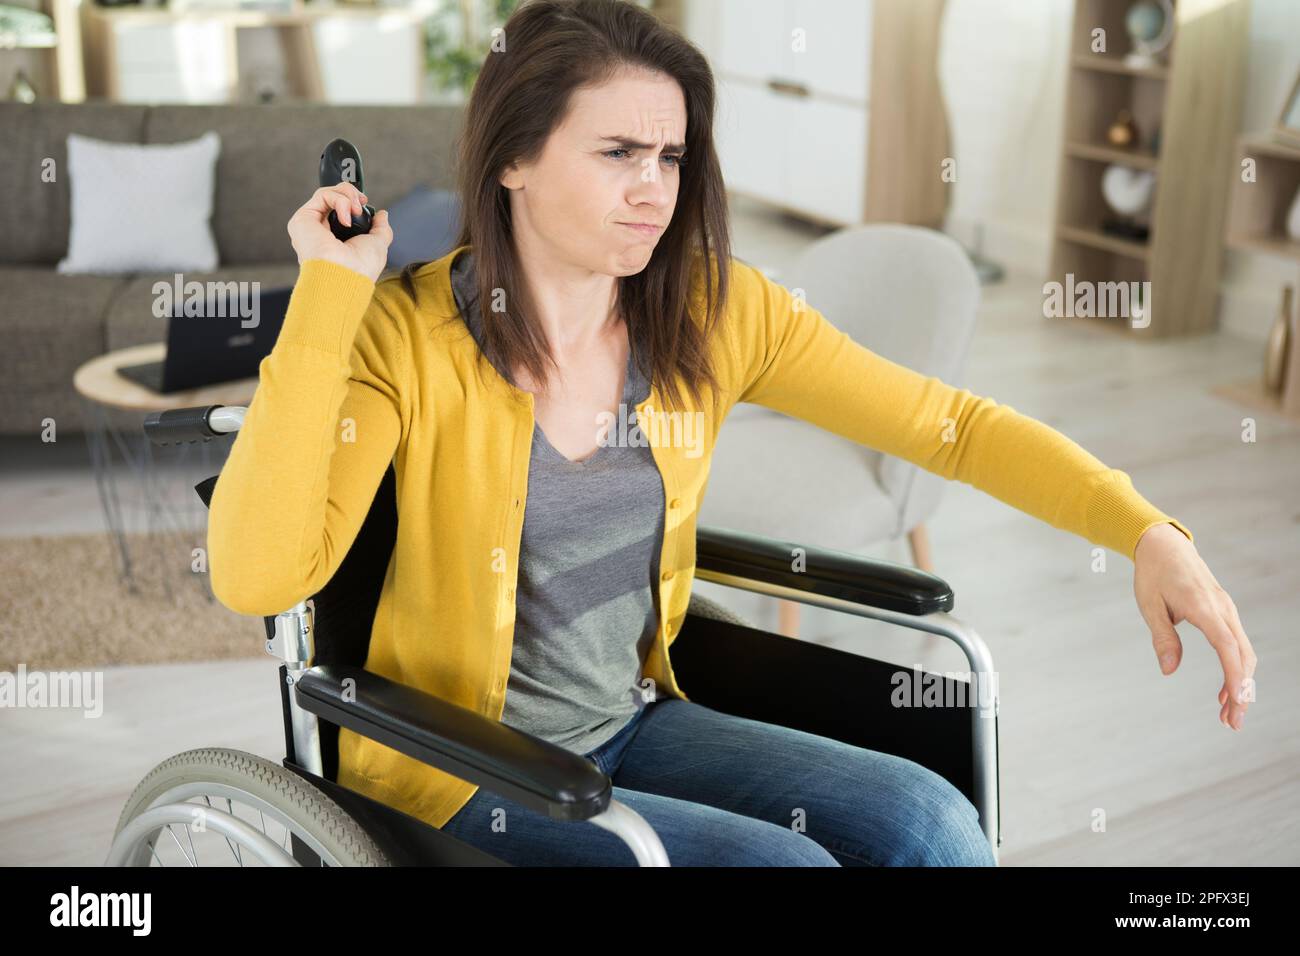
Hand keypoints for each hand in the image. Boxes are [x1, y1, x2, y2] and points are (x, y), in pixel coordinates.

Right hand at [286, 182, 393, 282]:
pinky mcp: (302, 219)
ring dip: (347, 196)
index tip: (365, 203)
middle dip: (351, 194)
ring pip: (327, 194)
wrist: (346, 277)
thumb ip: (381, 228)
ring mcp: (310, 226)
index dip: (353, 202)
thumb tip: (382, 214)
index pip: (340, 212)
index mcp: (335, 242)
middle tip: (362, 203)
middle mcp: (320, 233)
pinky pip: (322, 195)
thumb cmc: (360, 269)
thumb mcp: (378, 245)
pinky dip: (340, 200)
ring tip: (356, 211)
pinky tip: (346, 218)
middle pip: (332, 199)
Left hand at [1133, 522, 1256, 730]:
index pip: (1227, 647)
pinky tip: (1226, 689)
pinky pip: (1236, 644)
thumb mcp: (1148, 605)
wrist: (1163, 545)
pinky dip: (1236, 668)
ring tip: (1227, 712)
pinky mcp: (1224, 612)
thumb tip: (1169, 670)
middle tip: (1232, 723)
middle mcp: (1222, 609)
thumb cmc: (1152, 574)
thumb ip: (1162, 638)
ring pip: (1244, 652)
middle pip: (1243, 656)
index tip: (1235, 704)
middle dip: (1241, 691)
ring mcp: (1227, 610)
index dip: (1234, 677)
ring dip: (1240, 683)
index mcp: (1203, 607)